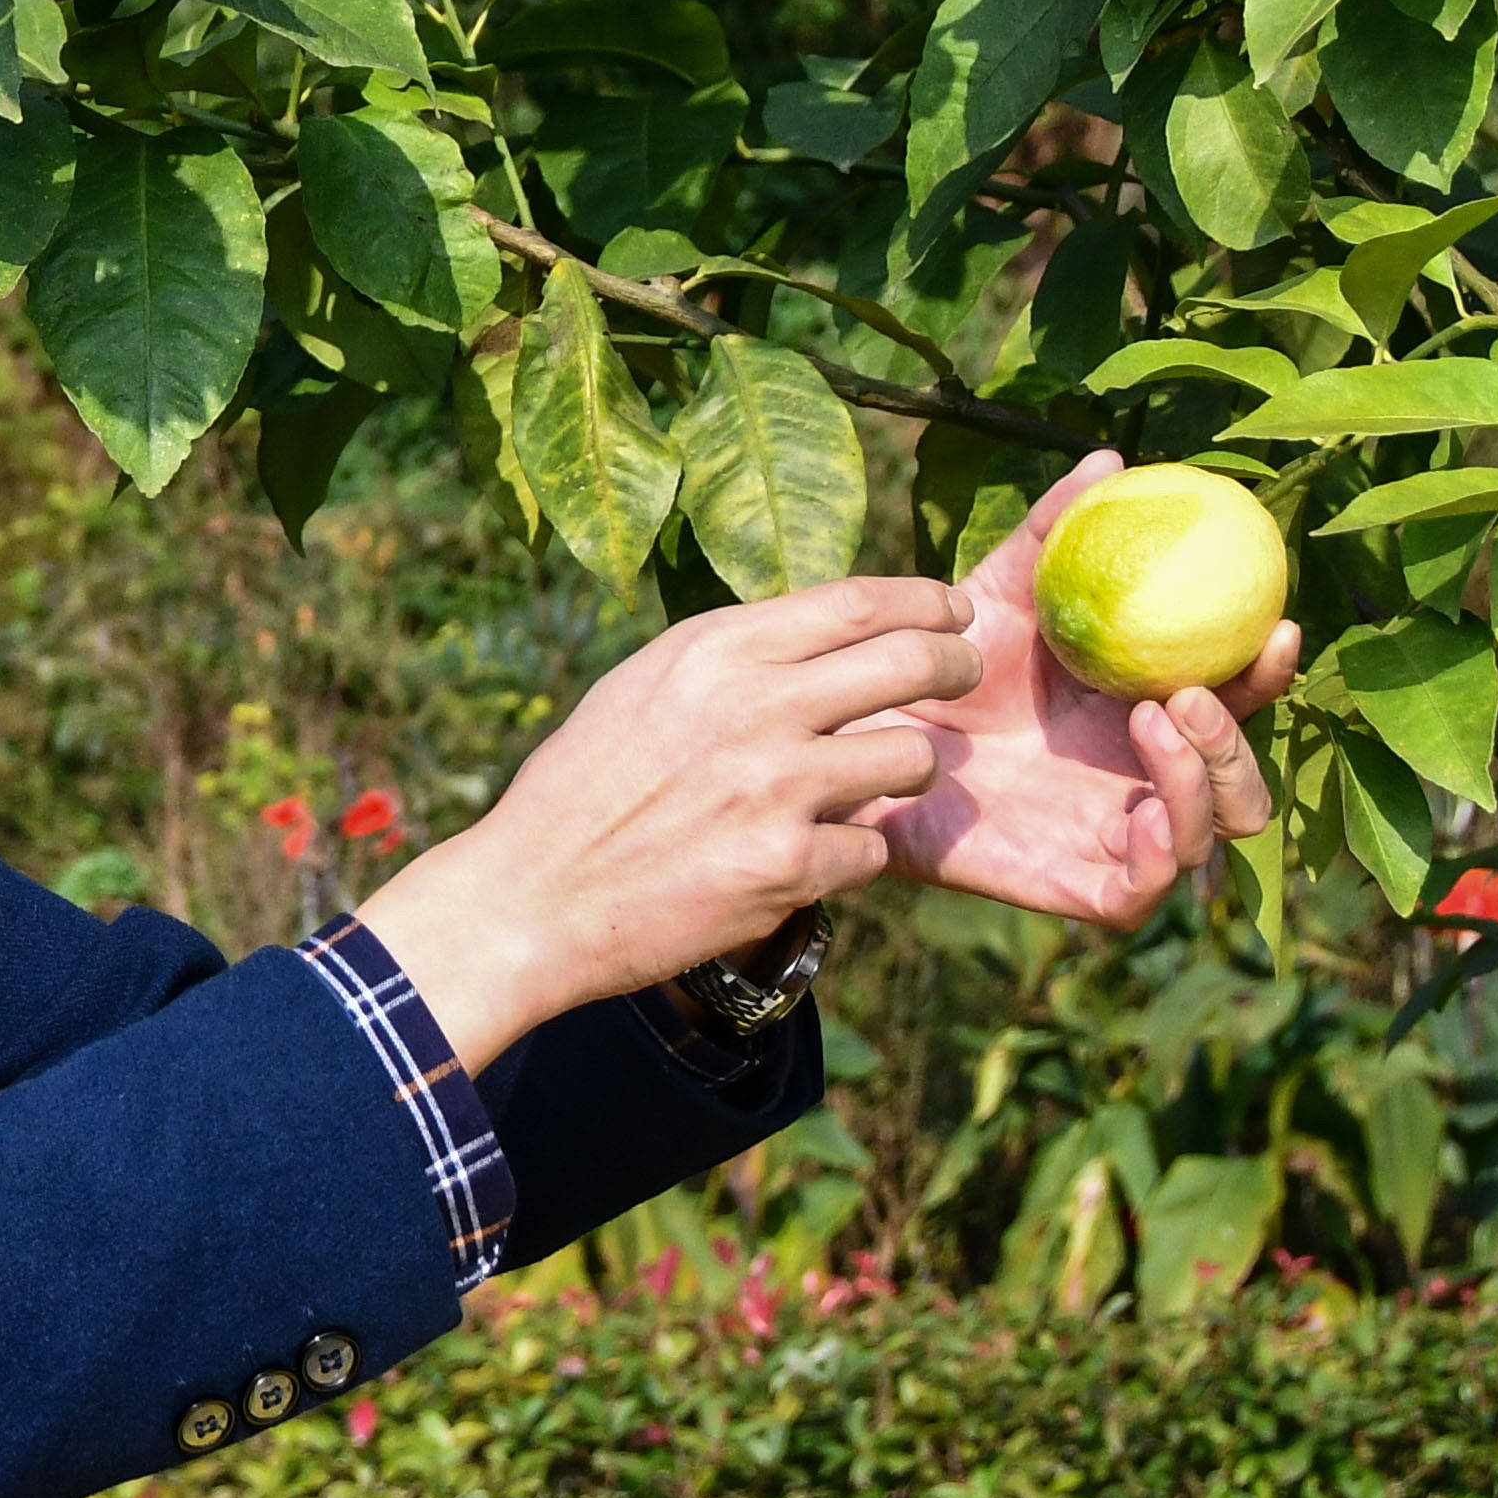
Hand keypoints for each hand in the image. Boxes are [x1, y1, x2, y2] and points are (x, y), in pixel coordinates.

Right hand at [354, 577, 980, 1072]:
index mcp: (716, 648)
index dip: (924, 601)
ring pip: (915, 759)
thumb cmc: (583, 789)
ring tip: (874, 785)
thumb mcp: (646, 685)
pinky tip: (809, 859)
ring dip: (909, 773)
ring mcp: (778, 786)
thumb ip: (735, 660)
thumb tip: (824, 640)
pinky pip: (873, 850)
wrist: (533, 896)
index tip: (953, 610)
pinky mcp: (789, 867)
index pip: (858, 600)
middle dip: (957, 664)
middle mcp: (756, 705)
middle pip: (913, 661)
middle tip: (964, 673)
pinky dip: (852, 856)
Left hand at [875, 455, 1299, 929]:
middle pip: (1244, 781)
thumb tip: (1111, 460)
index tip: (1277, 624)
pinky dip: (1164, 853)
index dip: (1267, 670)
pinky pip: (1148, 891)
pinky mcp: (1078, 889)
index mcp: (1145, 711)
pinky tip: (1141, 810)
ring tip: (1150, 722)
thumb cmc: (937, 665)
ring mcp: (1115, 838)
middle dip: (1240, 738)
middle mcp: (1144, 779)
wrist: (862, 737)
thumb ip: (1051, 531)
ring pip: (1212, 832)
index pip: (1233, 699)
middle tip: (1187, 690)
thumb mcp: (995, 590)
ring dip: (1204, 780)